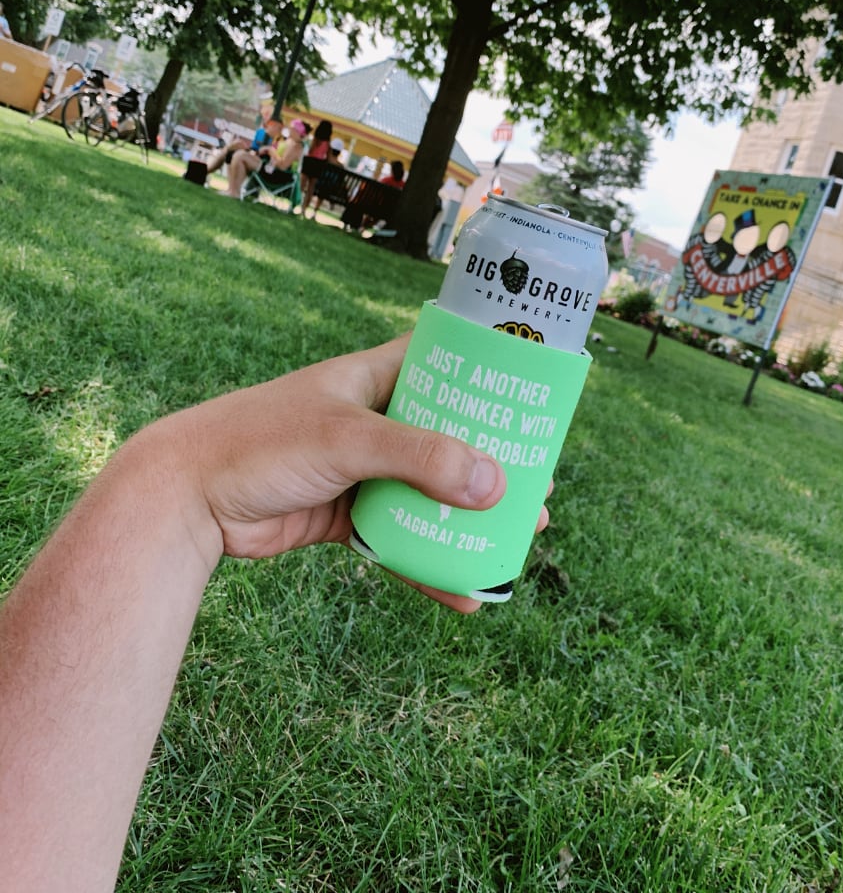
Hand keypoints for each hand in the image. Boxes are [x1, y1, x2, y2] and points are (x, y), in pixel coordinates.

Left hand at [135, 334, 521, 610]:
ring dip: (470, 519)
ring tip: (519, 540)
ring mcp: (360, 469)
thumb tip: (496, 487)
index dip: (493, 378)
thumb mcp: (347, 439)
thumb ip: (420, 459)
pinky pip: (400, 538)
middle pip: (450, 437)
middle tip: (541, 491)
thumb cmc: (262, 442)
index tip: (537, 402)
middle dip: (495, 465)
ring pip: (430, 493)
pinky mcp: (345, 515)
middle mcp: (373, 419)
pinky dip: (430, 563)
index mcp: (375, 377)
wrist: (187, 498)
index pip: (446, 362)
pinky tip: (463, 593)